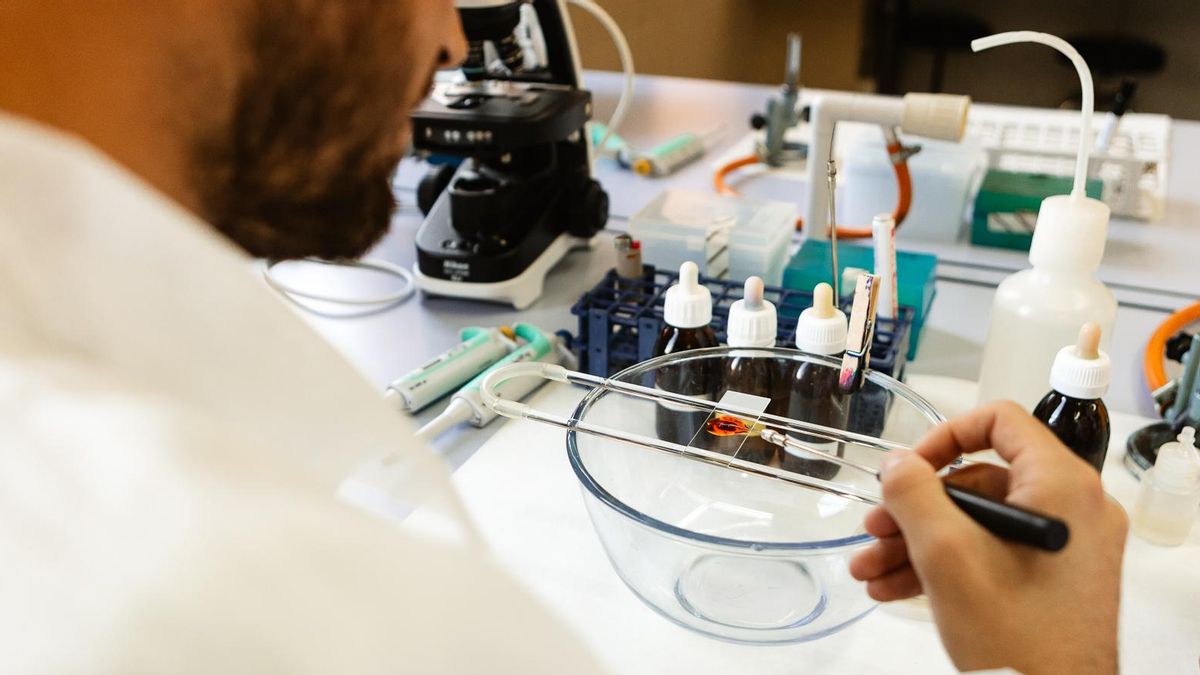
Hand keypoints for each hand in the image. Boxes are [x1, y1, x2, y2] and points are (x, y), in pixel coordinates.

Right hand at [849, 401, 1126, 673]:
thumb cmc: (1016, 635)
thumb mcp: (946, 554)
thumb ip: (912, 494)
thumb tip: (896, 463)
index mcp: (1062, 486)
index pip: (1001, 421)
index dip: (945, 435)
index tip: (908, 468)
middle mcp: (1072, 509)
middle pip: (979, 479)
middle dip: (915, 508)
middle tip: (875, 529)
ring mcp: (1064, 547)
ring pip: (977, 522)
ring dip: (917, 542)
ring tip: (871, 570)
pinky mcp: (1053, 580)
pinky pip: (992, 552)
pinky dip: (945, 565)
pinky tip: (895, 588)